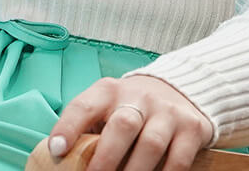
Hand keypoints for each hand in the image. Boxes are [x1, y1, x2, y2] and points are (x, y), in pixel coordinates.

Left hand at [46, 73, 213, 170]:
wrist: (178, 90)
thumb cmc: (131, 107)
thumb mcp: (107, 106)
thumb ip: (89, 127)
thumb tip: (63, 158)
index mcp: (109, 91)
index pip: (84, 105)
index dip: (69, 127)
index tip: (57, 150)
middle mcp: (139, 97)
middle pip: (122, 125)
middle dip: (106, 157)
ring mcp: (167, 112)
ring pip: (151, 143)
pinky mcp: (191, 128)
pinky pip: (178, 158)